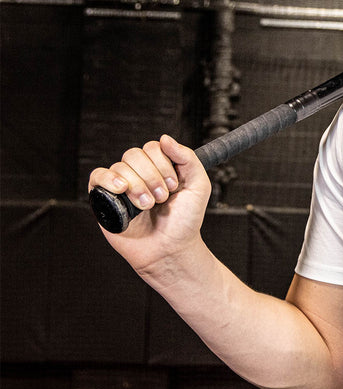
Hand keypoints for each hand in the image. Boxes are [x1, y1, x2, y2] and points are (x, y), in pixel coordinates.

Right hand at [88, 135, 211, 273]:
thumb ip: (188, 159)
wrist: (170, 250)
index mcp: (159, 167)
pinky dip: (108, 179)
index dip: (163, 164)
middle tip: (162, 198)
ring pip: (120, 167)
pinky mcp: (105, 199)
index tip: (174, 185)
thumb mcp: (198, 186)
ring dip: (137, 186)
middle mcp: (139, 173)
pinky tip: (121, 189)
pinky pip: (97, 176)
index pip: (153, 147)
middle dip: (151, 177)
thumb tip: (165, 138)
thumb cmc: (185, 221)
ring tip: (148, 206)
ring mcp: (121, 185)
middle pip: (134, 154)